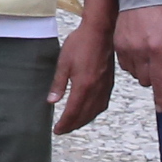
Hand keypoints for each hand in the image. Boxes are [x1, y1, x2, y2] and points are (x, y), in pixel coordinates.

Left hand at [49, 18, 115, 135]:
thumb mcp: (63, 62)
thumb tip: (52, 101)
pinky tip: (88, 111)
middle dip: (73, 125)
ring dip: (84, 121)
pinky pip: (102, 104)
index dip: (64, 124)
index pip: (73, 112)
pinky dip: (94, 112)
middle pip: (84, 115)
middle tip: (62, 130)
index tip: (57, 130)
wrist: (100, 32)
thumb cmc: (80, 43)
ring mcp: (105, 87)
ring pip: (95, 112)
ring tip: (73, 124)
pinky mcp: (109, 83)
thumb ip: (58, 84)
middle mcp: (96, 90)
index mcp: (84, 86)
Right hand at [114, 3, 161, 106]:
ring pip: (134, 74)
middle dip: (151, 79)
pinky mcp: (118, 45)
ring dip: (140, 71)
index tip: (161, 108)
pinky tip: (135, 53)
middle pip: (144, 81)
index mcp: (158, 50)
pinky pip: (124, 65)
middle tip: (155, 68)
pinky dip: (131, 63)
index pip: (159, 80)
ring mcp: (128, 49)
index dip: (161, 97)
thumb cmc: (161, 15)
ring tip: (145, 58)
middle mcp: (142, 52)